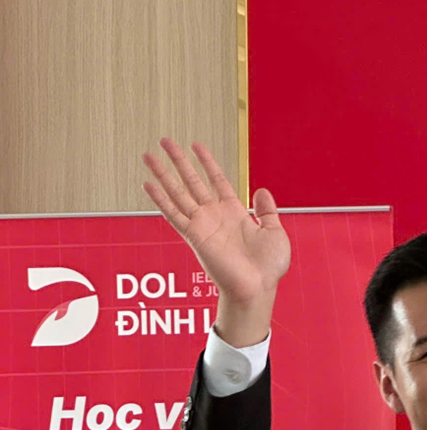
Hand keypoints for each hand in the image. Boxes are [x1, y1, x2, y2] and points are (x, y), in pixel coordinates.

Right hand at [143, 139, 290, 344]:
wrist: (257, 287)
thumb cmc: (267, 268)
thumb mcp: (274, 231)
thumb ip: (267, 210)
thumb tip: (262, 191)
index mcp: (234, 213)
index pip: (217, 180)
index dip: (207, 162)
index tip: (196, 145)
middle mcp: (215, 217)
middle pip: (192, 181)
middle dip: (178, 160)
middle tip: (165, 141)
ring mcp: (203, 225)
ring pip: (178, 192)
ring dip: (163, 173)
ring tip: (149, 156)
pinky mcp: (194, 235)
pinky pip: (173, 213)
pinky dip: (160, 199)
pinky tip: (148, 184)